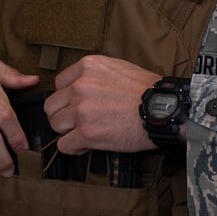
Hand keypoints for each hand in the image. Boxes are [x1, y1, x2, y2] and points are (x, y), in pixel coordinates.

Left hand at [44, 55, 160, 154]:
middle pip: (52, 105)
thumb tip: (82, 85)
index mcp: (87, 67)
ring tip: (82, 134)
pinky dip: (73, 148)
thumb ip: (95, 75)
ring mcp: (81, 110)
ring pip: (55, 124)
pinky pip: (64, 145)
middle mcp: (80, 86)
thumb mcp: (118, 68)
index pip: (59, 84)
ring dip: (66, 131)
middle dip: (62, 115)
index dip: (67, 97)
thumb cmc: (147, 89)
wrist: (164, 109)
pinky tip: (85, 146)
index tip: (76, 105)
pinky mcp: (87, 133)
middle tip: (77, 122)